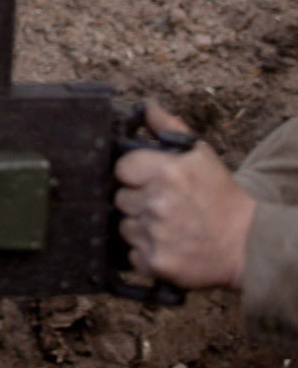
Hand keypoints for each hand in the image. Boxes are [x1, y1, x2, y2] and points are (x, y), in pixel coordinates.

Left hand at [113, 102, 255, 289]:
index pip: (121, 168)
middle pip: (120, 199)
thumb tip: (146, 106)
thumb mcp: (201, 155)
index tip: (146, 182)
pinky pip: (133, 254)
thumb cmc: (221, 197)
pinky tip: (167, 246)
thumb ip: (169, 128)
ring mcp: (157, 233)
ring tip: (167, 227)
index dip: (132, 176)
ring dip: (141, 228)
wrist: (248, 243)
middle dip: (137, 202)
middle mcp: (158, 201)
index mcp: (167, 172)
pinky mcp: (157, 261)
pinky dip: (146, 253)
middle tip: (163, 206)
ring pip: (125, 226)